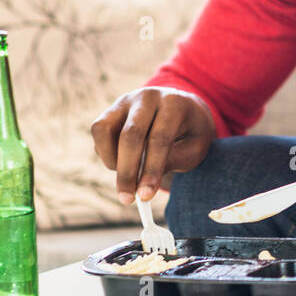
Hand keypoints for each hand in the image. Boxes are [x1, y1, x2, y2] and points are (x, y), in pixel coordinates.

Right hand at [90, 86, 217, 203]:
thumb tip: (144, 180)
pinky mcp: (112, 108)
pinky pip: (99, 131)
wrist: (183, 107)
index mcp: (174, 103)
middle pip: (130, 134)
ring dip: (111, 160)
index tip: (146, 196)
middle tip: (127, 199)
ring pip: (105, 129)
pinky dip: (105, 152)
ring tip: (127, 176)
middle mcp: (148, 96)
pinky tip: (121, 162)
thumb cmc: (190, 131)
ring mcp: (127, 100)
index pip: (159, 138)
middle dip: (127, 171)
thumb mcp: (195, 148)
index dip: (151, 169)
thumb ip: (174, 161)